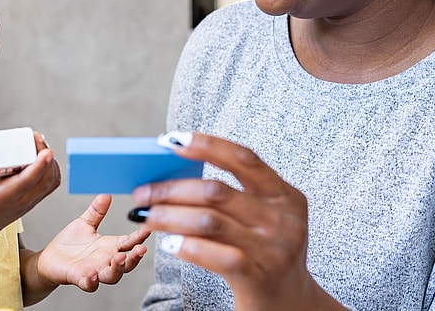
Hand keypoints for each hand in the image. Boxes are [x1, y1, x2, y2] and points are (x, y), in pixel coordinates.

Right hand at [0, 131, 60, 234]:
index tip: (46, 150)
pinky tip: (43, 156)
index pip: (27, 182)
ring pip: (50, 182)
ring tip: (38, 143)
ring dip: (50, 161)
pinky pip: (50, 185)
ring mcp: (29, 203)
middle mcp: (20, 202)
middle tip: (35, 137)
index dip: (39, 166)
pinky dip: (52, 169)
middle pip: (44, 179)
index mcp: (3, 199)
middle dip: (45, 156)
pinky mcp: (33, 200)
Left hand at [35, 194, 150, 291]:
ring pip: (112, 276)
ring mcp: (94, 271)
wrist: (50, 259)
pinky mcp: (79, 278)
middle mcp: (106, 261)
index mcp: (110, 247)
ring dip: (118, 269)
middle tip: (140, 249)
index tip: (148, 228)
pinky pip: (89, 284)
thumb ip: (96, 211)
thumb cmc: (70, 243)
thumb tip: (106, 195)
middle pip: (127, 263)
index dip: (139, 237)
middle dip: (135, 257)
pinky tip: (92, 275)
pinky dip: (92, 281)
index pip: (129, 242)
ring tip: (119, 259)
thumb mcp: (85, 223)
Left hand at [132, 132, 342, 310]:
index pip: (243, 159)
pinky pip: (219, 256)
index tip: (171, 140)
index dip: (206, 145)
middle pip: (217, 192)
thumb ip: (230, 200)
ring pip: (210, 221)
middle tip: (142, 192)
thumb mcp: (261, 222)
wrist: (292, 308)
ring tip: (145, 216)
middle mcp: (284, 220)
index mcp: (285, 197)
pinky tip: (169, 244)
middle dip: (171, 189)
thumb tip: (171, 178)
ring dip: (169, 216)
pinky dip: (189, 247)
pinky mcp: (262, 279)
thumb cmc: (266, 258)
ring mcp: (275, 250)